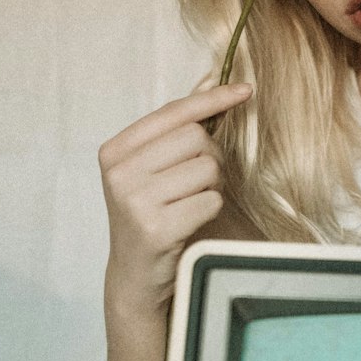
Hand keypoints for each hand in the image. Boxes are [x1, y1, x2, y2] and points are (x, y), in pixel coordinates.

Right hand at [98, 82, 251, 316]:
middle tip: (198, 183)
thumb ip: (173, 133)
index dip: (212, 99)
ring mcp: (134, 200)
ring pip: (207, 169)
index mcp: (115, 150)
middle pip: (196, 138)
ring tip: (191, 203)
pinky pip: (211, 201)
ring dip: (212, 187)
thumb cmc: (151, 214)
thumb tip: (214, 84)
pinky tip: (191, 222)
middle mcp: (119, 172)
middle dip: (210, 158)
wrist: (135, 276)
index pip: (172, 112)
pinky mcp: (155, 227)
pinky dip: (211, 209)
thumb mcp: (148, 170)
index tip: (246, 90)